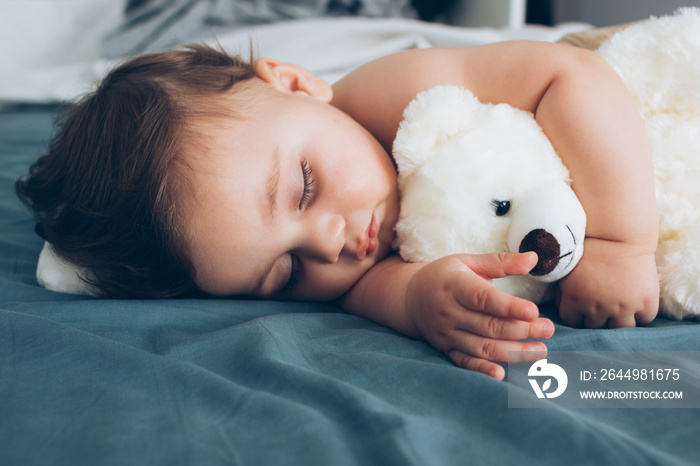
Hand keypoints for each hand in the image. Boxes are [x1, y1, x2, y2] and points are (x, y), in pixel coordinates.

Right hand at [405, 252, 553, 379]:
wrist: (410, 297)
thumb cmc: (446, 276)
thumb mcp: (468, 262)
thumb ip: (501, 262)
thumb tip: (534, 258)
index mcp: (454, 285)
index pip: (483, 299)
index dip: (509, 307)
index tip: (534, 311)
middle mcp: (449, 312)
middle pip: (488, 325)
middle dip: (522, 330)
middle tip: (549, 329)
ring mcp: (447, 333)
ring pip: (482, 347)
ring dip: (513, 352)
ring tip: (541, 351)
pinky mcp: (446, 349)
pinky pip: (465, 362)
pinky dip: (482, 370)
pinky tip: (502, 375)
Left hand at [557, 238, 658, 327]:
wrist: (620, 233)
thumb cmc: (590, 248)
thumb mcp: (567, 270)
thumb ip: (563, 293)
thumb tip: (558, 308)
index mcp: (575, 299)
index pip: (572, 322)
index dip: (577, 314)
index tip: (582, 308)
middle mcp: (598, 307)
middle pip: (596, 328)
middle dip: (597, 318)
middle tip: (602, 306)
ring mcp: (623, 307)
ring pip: (621, 329)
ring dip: (619, 320)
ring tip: (619, 307)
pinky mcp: (646, 302)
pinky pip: (644, 319)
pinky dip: (641, 313)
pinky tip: (636, 302)